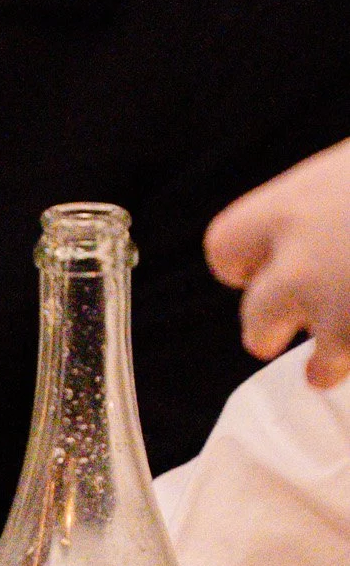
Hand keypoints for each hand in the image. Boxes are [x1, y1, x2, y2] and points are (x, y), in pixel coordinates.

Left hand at [205, 138, 349, 389]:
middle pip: (256, 319)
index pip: (226, 248)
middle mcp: (303, 268)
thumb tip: (326, 220)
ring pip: (320, 364)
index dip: (247, 261)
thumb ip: (334, 201)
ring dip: (330, 362)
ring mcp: (341, 316)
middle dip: (270, 327)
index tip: (262, 266)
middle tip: (283, 331)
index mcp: (294, 208)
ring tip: (335, 361)